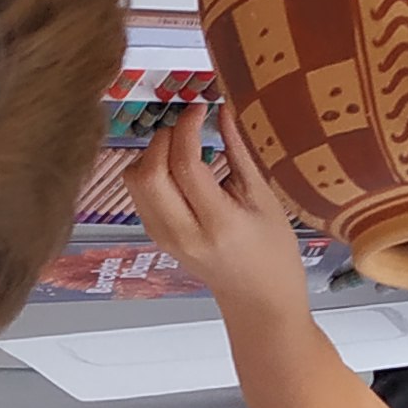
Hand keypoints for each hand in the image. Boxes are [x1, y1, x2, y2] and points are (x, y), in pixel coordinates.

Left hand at [123, 103, 313, 323]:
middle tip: (187, 124)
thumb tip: (223, 110)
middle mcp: (183, 233)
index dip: (187, 128)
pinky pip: (138, 194)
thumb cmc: (272, 253)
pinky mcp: (156, 236)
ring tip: (182, 144)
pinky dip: (151, 170)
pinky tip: (177, 167)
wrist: (257, 299)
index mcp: (218, 223)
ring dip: (153, 153)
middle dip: (163, 138)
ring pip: (135, 182)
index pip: (185, 165)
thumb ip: (240, 153)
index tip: (200, 108)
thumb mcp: (264, 200)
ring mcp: (164, 237)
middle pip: (148, 174)